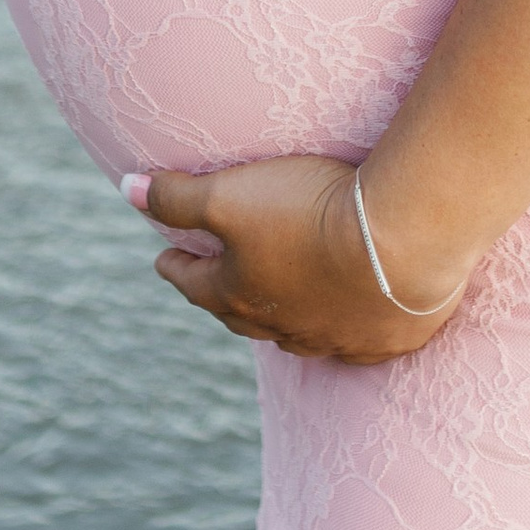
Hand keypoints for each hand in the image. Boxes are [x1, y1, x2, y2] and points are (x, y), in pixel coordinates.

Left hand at [137, 158, 470, 362]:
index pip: (191, 283)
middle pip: (240, 312)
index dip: (175, 265)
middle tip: (216, 277)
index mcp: (238, 295)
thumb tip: (126, 187)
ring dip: (282, 314)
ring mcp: (334, 338)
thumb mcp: (229, 195)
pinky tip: (346, 317)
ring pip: (296, 332)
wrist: (402, 241)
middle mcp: (281, 326)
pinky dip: (341, 328)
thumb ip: (176, 195)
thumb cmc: (309, 213)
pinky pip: (352, 342)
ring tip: (280, 295)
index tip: (164, 255)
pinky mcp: (382, 339)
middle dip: (223, 295)